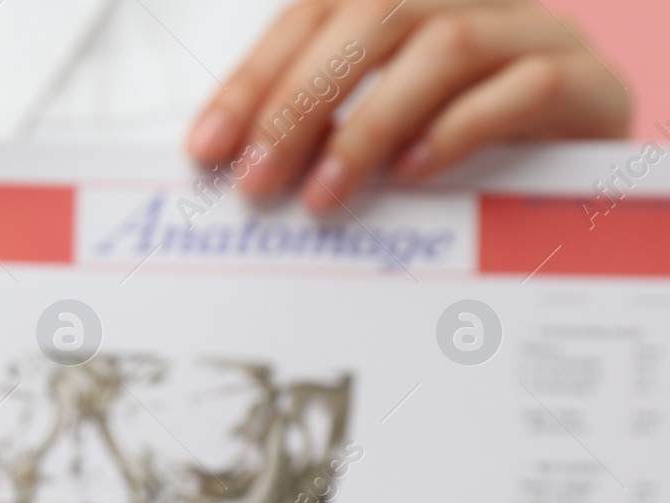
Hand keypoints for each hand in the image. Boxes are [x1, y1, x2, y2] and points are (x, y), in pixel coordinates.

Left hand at [186, 0, 631, 210]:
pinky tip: (414, 173)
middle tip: (259, 179)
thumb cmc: (464, 155)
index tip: (209, 146)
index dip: (255, 79)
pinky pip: (527, 87)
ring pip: (445, 46)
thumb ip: (316, 131)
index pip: (313, 14)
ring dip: (370, 125)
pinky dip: (460, 129)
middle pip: (373, 18)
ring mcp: (531, 31)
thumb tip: (234, 164)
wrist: (580, 176)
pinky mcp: (584, 80)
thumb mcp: (377, 135)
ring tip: (326, 194)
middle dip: (301, 103)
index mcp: (407, 1)